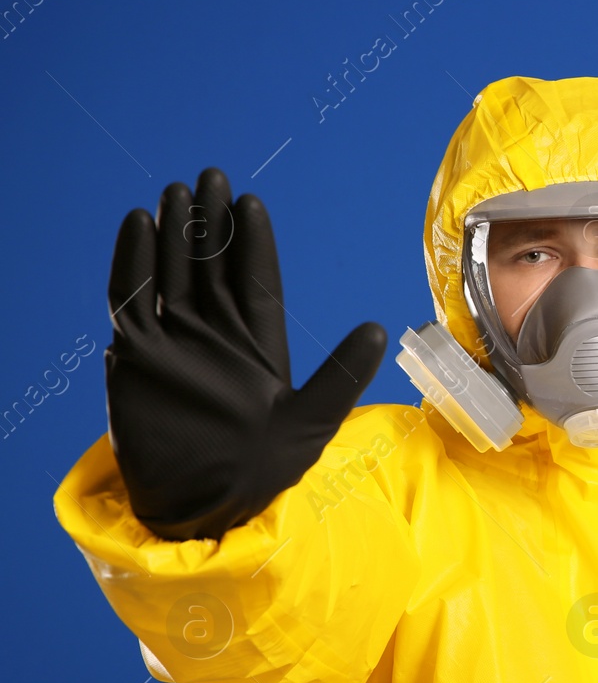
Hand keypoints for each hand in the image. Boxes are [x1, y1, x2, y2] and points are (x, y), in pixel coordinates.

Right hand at [105, 168, 386, 539]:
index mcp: (261, 344)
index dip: (254, 242)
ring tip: (178, 192)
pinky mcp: (138, 354)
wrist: (202, 506)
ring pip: (174, 272)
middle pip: (213, 265)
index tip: (252, 202)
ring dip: (175, 233)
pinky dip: (134, 262)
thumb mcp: (311, 422)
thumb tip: (378, 328)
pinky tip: (139, 223)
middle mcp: (217, 335)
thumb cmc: (261, 470)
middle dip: (212, 223)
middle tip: (211, 176)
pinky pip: (133, 297)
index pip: (257, 280)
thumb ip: (341, 375)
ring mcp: (175, 341)